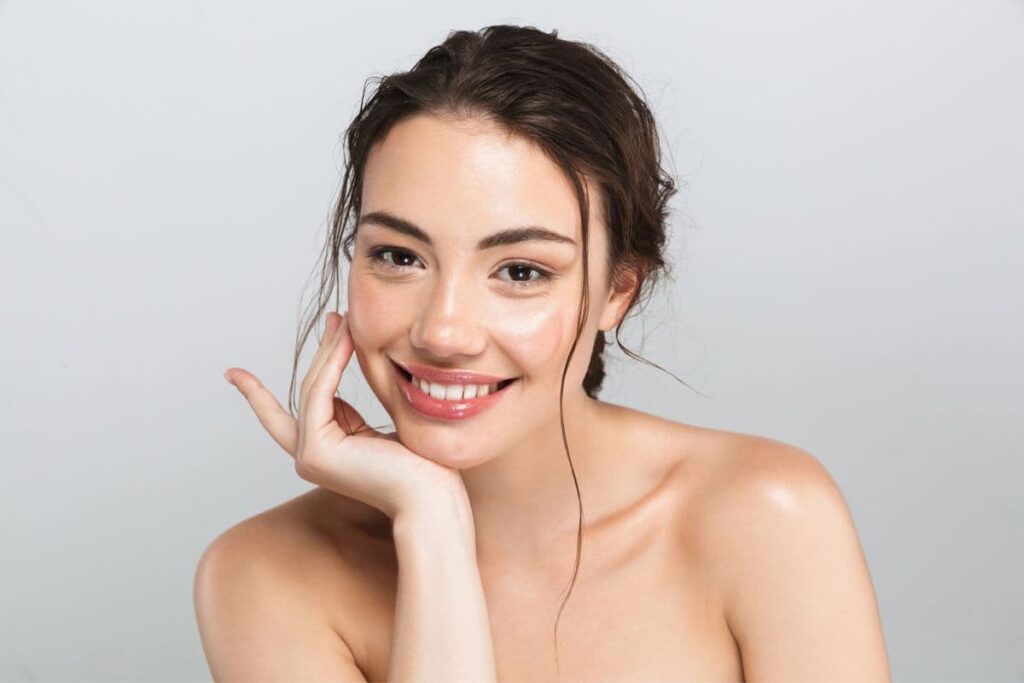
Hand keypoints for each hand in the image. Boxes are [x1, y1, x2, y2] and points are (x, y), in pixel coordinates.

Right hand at [224, 311, 468, 520]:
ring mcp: (308, 457)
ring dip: (330, 351)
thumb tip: (345, 377)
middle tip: (337, 317)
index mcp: (322, 454)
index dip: (256, 396)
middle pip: (309, 391)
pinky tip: (347, 340)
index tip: (232, 374)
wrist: (431, 496)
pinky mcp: (317, 452)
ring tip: (345, 320)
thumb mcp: (379, 427)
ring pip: (313, 389)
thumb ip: (354, 410)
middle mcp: (308, 458)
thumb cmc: (419, 464)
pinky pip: (321, 395)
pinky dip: (333, 364)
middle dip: (322, 352)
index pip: (282, 418)